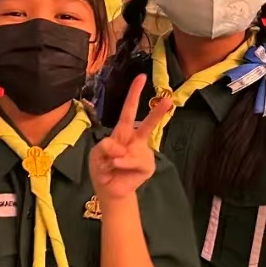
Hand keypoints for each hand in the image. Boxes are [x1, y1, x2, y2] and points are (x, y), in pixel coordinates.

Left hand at [89, 75, 171, 201]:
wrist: (108, 189)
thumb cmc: (102, 167)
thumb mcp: (96, 153)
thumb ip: (105, 146)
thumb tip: (121, 148)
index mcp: (123, 131)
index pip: (129, 110)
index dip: (134, 94)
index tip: (141, 77)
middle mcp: (135, 139)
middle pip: (148, 123)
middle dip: (158, 112)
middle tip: (168, 99)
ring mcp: (143, 152)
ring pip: (135, 149)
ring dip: (118, 158)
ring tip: (111, 164)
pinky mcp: (147, 165)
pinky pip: (135, 161)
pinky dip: (124, 165)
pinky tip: (118, 168)